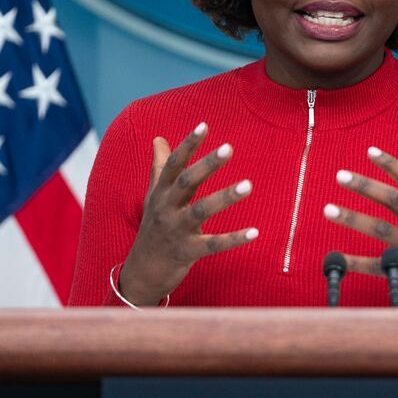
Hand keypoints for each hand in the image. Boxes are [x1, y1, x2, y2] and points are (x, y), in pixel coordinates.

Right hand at [119, 122, 257, 304]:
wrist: (142, 272)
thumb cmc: (153, 228)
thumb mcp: (153, 197)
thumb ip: (160, 167)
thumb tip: (159, 139)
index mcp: (160, 193)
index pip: (174, 164)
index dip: (188, 145)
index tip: (204, 126)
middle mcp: (166, 208)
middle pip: (186, 182)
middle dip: (207, 164)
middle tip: (229, 148)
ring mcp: (176, 231)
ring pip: (201, 211)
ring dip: (225, 197)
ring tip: (249, 185)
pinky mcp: (187, 252)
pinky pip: (213, 244)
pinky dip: (234, 238)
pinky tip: (255, 231)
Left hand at [323, 146, 397, 307]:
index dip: (391, 165)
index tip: (370, 151)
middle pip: (393, 200)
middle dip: (366, 186)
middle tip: (340, 176)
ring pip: (381, 229)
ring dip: (353, 218)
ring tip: (328, 209)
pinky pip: (377, 266)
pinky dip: (355, 263)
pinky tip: (335, 258)